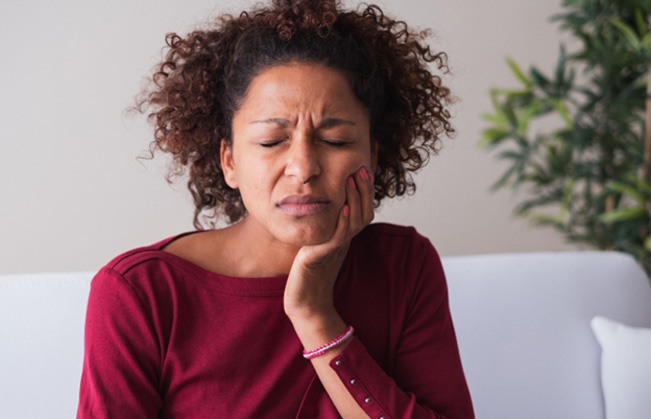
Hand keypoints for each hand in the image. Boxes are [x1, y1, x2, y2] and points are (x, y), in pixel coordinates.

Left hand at [283, 166, 374, 322]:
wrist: (305, 303)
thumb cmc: (308, 275)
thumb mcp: (319, 244)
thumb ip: (325, 227)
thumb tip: (326, 206)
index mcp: (345, 237)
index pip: (362, 210)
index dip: (365, 191)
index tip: (363, 169)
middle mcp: (344, 242)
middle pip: (363, 212)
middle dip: (363, 189)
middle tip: (362, 168)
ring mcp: (335, 249)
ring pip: (353, 222)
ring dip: (354, 199)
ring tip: (352, 179)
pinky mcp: (322, 257)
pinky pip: (337, 238)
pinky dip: (341, 222)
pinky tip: (341, 208)